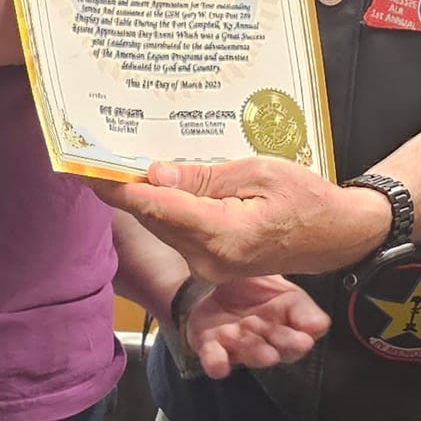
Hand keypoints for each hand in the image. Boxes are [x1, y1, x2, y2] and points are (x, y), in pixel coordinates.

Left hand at [97, 159, 391, 280]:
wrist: (336, 235)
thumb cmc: (306, 198)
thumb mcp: (259, 172)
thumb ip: (204, 178)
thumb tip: (156, 174)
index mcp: (222, 234)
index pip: (156, 207)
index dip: (116, 188)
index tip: (83, 170)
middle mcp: (209, 258)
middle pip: (153, 217)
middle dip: (124, 187)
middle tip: (96, 153)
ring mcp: (210, 266)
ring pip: (163, 226)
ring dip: (143, 197)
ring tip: (121, 163)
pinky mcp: (212, 265)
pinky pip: (179, 233)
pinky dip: (165, 209)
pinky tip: (157, 185)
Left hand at [178, 275, 330, 378]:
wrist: (219, 278)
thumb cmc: (256, 281)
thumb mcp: (277, 277)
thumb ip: (296, 298)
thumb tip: (318, 323)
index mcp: (290, 313)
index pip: (306, 323)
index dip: (309, 327)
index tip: (312, 334)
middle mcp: (267, 334)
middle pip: (283, 343)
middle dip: (289, 344)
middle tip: (300, 344)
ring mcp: (239, 342)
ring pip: (251, 351)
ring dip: (257, 353)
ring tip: (267, 354)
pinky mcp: (212, 345)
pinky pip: (214, 356)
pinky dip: (216, 362)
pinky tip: (219, 367)